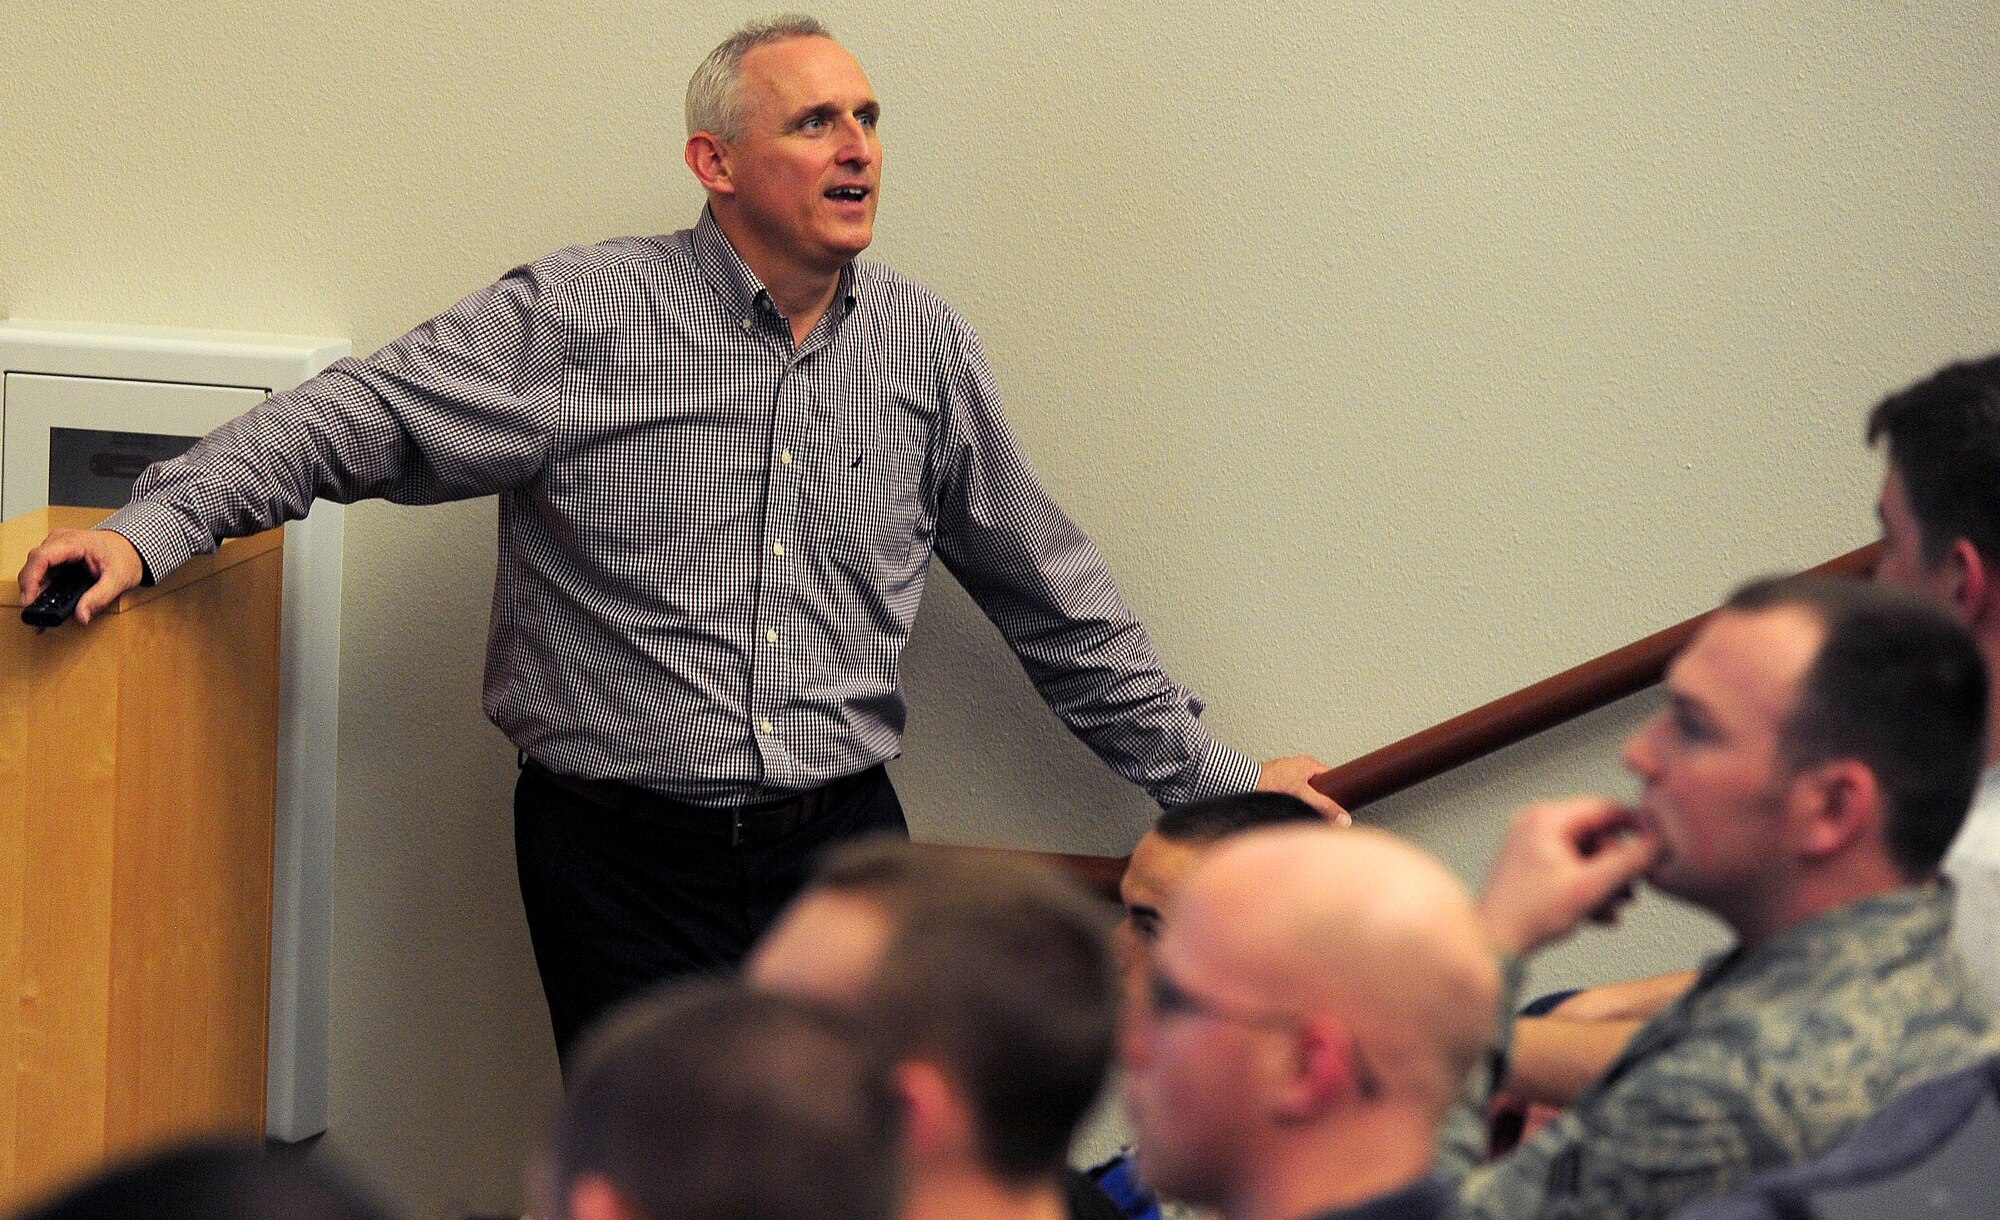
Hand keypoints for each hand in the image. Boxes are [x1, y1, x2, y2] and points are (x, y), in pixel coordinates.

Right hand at [18, 528, 144, 625]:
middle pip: (33, 566)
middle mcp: (59, 542)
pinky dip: (41, 592)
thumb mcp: (118, 580)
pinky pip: (42, 575)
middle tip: (34, 617)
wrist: (132, 549)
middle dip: (30, 592)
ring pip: (35, 572)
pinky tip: (43, 608)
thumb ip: (99, 598)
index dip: (30, 579)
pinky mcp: (56, 559)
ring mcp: (56, 550)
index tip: (29, 601)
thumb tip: (81, 616)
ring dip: (34, 594)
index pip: (41, 557)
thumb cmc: (125, 558)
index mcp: (73, 542)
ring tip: (38, 618)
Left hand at [1256, 754, 1350, 826]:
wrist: (1242, 783)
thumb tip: (1342, 818)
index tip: (1340, 804)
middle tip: (1321, 811)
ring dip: (1304, 802)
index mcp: (1308, 763)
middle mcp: (1297, 766)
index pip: (1332, 777)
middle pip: (1318, 786)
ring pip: (1304, 791)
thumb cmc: (1268, 782)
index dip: (1337, 792)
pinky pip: (1291, 794)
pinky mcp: (1275, 783)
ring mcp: (1285, 774)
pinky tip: (1289, 810)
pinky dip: (1292, 802)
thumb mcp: (1303, 796)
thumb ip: (1324, 806)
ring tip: (1303, 811)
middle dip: (1320, 799)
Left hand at [1477, 796, 1660, 956]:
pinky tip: (1599, 914)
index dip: (1634, 827)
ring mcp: (1530, 843)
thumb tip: (1656, 845)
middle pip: (1595, 835)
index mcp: (1547, 819)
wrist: (1492, 942)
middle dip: (1616, 867)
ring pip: (1584, 855)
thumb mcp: (1590, 887)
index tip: (1654, 845)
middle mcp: (1535, 824)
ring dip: (1605, 882)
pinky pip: (1569, 867)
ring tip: (1614, 907)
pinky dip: (1586, 888)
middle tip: (1630, 891)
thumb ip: (1628, 863)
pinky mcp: (1529, 864)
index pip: (1604, 809)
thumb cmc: (1529, 914)